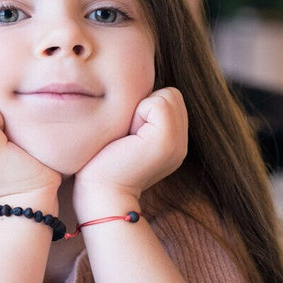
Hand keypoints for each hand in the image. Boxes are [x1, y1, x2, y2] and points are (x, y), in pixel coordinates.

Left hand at [74, 88, 187, 207]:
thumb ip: (142, 115)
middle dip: (145, 106)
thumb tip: (138, 88)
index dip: (144, 107)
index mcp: (174, 142)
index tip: (128, 135)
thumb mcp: (127, 134)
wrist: (100, 193)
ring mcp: (179, 143)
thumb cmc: (102, 162)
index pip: (170, 98)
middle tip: (128, 136)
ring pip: (167, 96)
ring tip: (128, 137)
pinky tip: (129, 139)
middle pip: (171, 94)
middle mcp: (182, 144)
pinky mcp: (168, 141)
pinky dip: (138, 114)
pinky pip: (158, 103)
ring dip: (141, 110)